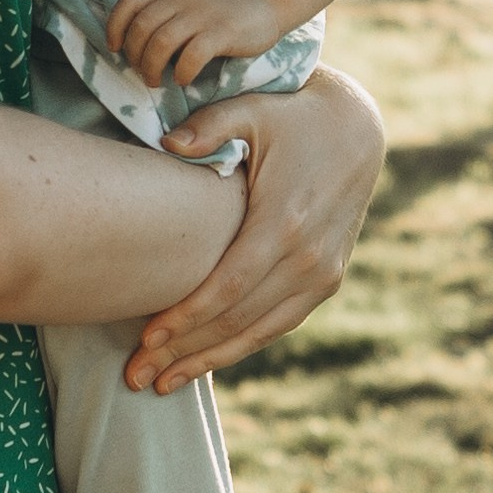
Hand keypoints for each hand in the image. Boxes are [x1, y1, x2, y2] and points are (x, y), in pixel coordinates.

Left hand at [105, 0, 286, 87]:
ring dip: (152, 68)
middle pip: (141, 27)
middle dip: (135, 56)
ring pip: (161, 43)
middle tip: (143, 73)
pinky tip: (183, 79)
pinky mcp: (222, 32)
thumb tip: (131, 44)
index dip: (115, 27)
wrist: (265, 0)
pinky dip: (181, 73)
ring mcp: (202, 14)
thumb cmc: (220, 8)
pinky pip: (191, 56)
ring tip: (157, 81)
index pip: (129, 2)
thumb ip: (163, 11)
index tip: (115, 48)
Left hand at [123, 68, 383, 393]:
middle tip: (135, 377)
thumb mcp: (252, 110)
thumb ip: (209, 126)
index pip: (228, 287)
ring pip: (259, 332)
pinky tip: (205, 360)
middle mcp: (308, 257)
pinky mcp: (328, 279)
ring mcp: (323, 273)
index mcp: (285, 221)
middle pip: (238, 320)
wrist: (357, 127)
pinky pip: (280, 324)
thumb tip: (167, 144)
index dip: (187, 318)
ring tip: (162, 383)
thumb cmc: (293, 115)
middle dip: (185, 350)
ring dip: (210, 360)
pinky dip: (241, 346)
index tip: (146, 338)